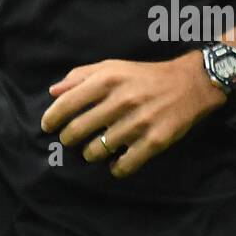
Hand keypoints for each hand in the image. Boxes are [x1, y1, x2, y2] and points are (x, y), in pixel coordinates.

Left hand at [40, 51, 224, 177]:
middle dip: (68, 139)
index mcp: (107, 79)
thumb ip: (80, 76)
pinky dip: (115, 168)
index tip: (47, 127)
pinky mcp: (154, 141)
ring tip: (93, 149)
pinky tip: (114, 162)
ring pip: (97, 150)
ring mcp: (138, 122)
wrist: (189, 84)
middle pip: (77, 130)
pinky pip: (124, 165)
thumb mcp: (111, 67)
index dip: (52, 118)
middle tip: (70, 140)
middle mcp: (121, 100)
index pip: (67, 103)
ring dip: (90, 153)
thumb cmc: (143, 76)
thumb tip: (53, 92)